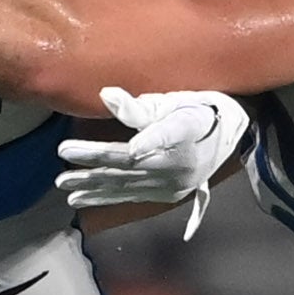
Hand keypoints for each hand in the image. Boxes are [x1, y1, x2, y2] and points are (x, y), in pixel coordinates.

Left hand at [55, 87, 248, 237]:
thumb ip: (138, 106)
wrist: (230, 135)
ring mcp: (173, 186)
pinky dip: (107, 197)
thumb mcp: (173, 101)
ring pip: (126, 187)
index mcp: (182, 136)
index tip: (98, 150)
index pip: (145, 142)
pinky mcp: (169, 195)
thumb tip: (104, 95)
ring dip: (94, 189)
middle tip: (63, 167)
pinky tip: (84, 199)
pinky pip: (133, 196)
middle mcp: (179, 167)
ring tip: (67, 190)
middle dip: (92, 169)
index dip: (116, 148)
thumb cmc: (198, 110)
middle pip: (127, 168)